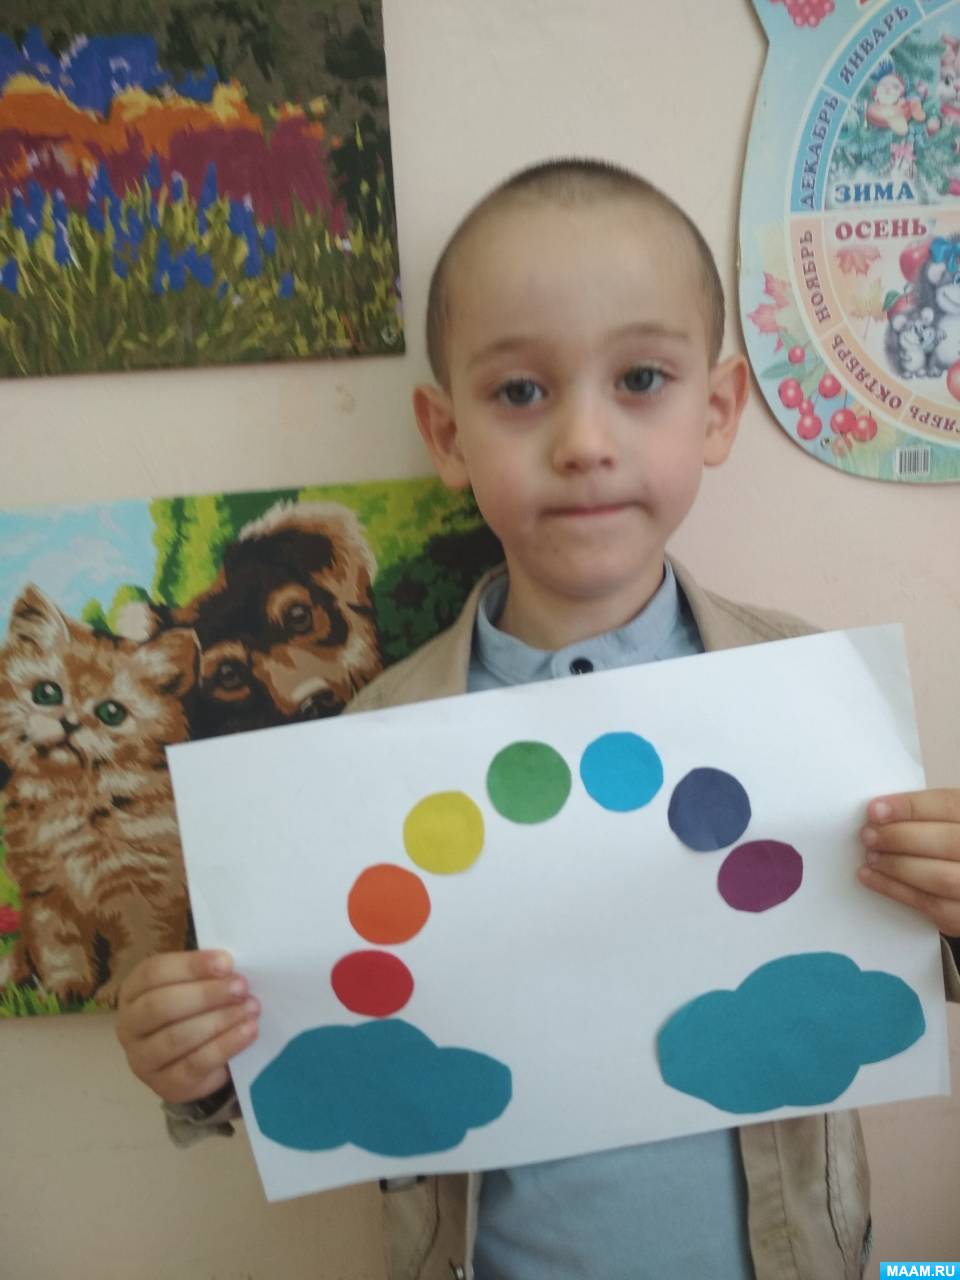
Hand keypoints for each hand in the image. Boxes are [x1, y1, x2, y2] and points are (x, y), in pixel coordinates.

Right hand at [116, 950, 259, 1103]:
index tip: (226, 962)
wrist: (197, 1059)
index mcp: (133, 991)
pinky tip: (249, 1031)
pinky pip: (195, 1065)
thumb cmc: (194, 1010)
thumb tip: (231, 967)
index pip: (154, 973)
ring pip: (177, 1037)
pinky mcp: (165, 1085)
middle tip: (241, 987)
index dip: (191, 966)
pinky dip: (225, 1045)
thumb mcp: (194, 986)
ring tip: (250, 1008)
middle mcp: (129, 1026)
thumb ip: (206, 974)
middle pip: (162, 1005)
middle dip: (206, 994)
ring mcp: (142, 1060)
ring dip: (219, 1020)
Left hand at [857, 788, 959, 935]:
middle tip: (868, 836)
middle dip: (899, 837)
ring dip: (896, 865)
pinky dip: (894, 889)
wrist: (956, 879)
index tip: (874, 810)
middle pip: (947, 841)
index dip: (910, 807)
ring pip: (940, 877)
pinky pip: (931, 905)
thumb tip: (879, 813)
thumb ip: (922, 816)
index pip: (948, 805)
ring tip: (871, 857)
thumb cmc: (943, 845)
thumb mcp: (943, 821)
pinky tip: (870, 877)